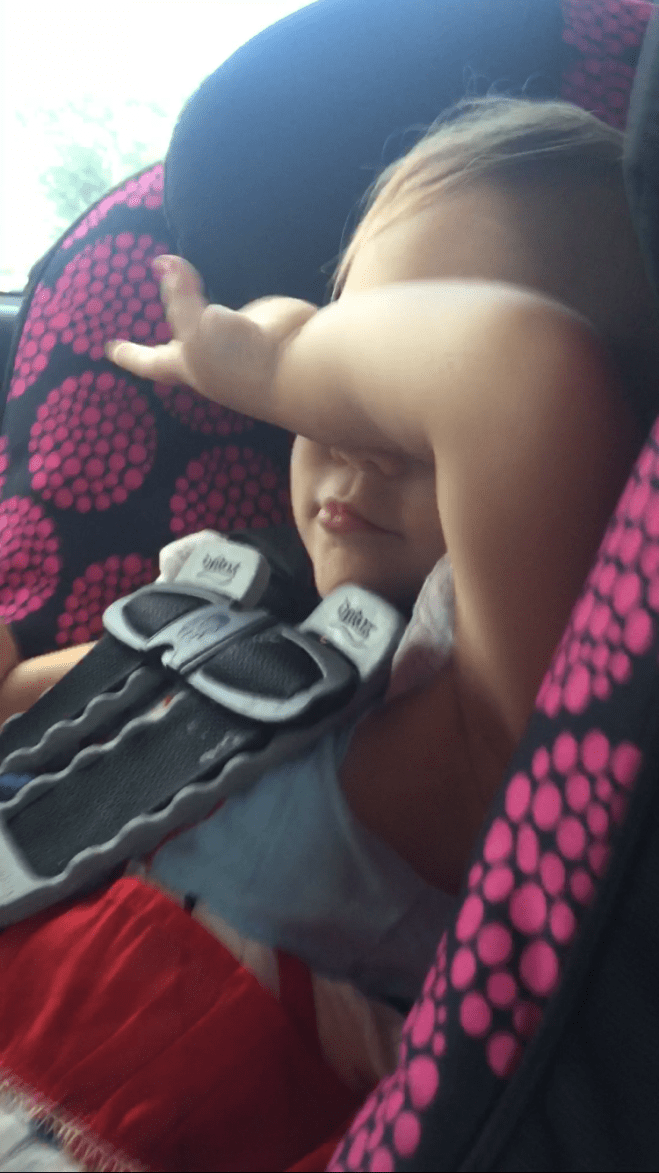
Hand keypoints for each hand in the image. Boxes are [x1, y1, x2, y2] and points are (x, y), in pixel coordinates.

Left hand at [105, 255, 316, 410]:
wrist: (299, 365)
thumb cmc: (240, 359)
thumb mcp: (198, 327)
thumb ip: (179, 294)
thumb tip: (162, 262)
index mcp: (189, 367)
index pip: (151, 362)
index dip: (130, 355)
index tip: (109, 352)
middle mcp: (212, 357)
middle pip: (180, 347)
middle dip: (164, 345)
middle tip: (151, 335)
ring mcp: (238, 341)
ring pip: (210, 321)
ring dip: (197, 313)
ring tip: (184, 301)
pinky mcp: (263, 324)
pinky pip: (240, 307)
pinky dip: (229, 296)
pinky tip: (223, 288)